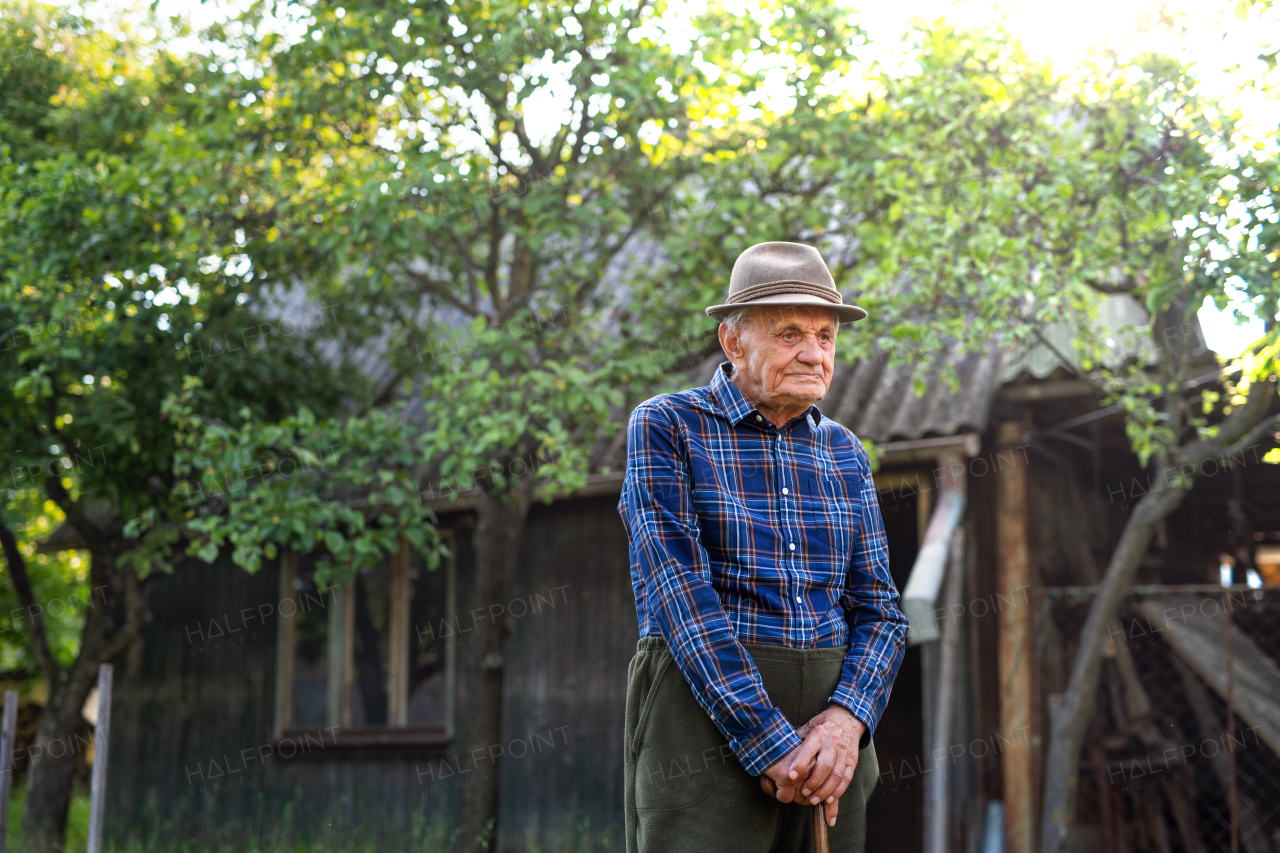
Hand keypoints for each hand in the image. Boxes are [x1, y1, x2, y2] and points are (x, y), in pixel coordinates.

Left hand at [791, 704, 864, 825]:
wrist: (847, 718)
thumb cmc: (822, 724)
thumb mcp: (808, 726)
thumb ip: (797, 741)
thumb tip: (779, 753)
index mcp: (819, 733)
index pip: (809, 750)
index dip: (800, 764)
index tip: (790, 776)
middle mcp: (833, 743)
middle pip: (825, 765)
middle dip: (814, 782)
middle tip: (804, 793)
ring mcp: (844, 752)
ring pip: (836, 775)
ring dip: (825, 790)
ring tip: (814, 800)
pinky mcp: (852, 761)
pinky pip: (846, 778)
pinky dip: (838, 791)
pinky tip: (829, 799)